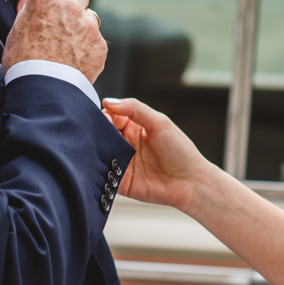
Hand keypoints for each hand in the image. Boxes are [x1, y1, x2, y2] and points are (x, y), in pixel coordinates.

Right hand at [2, 0, 106, 83]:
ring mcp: (88, 25)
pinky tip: (74, 60)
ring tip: (65, 45)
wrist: (43, 93)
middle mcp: (70, 6)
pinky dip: (87, 46)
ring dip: (81, 25)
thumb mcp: (15, 25)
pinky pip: (96, 39)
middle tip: (57, 25)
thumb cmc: (21, 61)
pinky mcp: (100, 45)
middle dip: (70, 6)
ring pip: (89, 16)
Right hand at [100, 96, 213, 210]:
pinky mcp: (118, 181)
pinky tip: (95, 165)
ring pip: (98, 153)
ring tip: (93, 149)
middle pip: (101, 134)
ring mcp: (121, 162)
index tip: (103, 119)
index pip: (110, 116)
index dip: (104, 116)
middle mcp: (125, 143)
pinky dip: (95, 170)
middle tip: (95, 135)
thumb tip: (108, 101)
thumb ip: (134, 109)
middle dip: (95, 133)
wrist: (190, 183)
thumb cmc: (180, 151)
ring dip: (93, 150)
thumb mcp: (160, 123)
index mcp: (133, 127)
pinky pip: (101, 174)